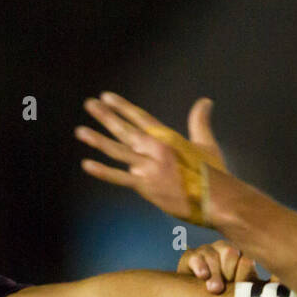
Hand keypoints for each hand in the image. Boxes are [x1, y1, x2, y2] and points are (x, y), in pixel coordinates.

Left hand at [76, 92, 225, 223]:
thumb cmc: (213, 173)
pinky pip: (120, 177)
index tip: (106, 96)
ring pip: (119, 150)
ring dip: (98, 140)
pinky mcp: (146, 186)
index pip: (141, 117)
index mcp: (168, 138)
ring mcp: (149, 167)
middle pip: (126, 129)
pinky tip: (86, 164)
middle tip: (89, 104)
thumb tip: (205, 101)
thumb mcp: (206, 143)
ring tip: (80, 131)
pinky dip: (103, 172)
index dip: (122, 106)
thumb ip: (199, 122)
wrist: (217, 199)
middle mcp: (156, 148)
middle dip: (106, 116)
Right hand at [178, 240, 262, 293]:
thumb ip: (266, 285)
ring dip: (214, 271)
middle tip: (225, 288)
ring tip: (214, 289)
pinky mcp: (190, 257)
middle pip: (229, 252)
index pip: (245, 258)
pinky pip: (194, 255)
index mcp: (242, 259)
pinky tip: (202, 276)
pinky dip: (199, 265)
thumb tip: (283, 281)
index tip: (240, 286)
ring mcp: (208, 252)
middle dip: (228, 270)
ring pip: (212, 253)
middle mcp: (226, 252)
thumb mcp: (250, 293)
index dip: (243, 272)